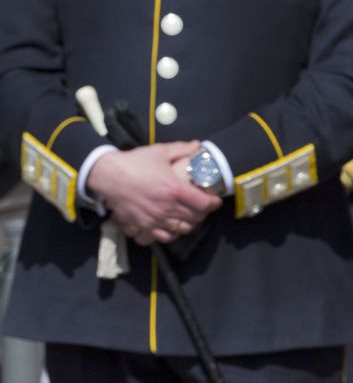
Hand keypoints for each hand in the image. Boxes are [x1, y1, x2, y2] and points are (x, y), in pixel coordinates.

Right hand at [87, 142, 221, 244]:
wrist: (107, 175)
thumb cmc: (134, 162)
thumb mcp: (159, 151)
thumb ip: (181, 149)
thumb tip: (198, 145)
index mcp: (175, 190)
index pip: (204, 204)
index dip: (213, 203)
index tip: (215, 200)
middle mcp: (167, 208)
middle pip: (195, 219)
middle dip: (202, 214)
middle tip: (202, 207)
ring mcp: (155, 220)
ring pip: (181, 230)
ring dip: (188, 224)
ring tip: (188, 217)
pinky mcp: (143, 226)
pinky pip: (162, 238)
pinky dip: (170, 234)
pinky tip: (171, 227)